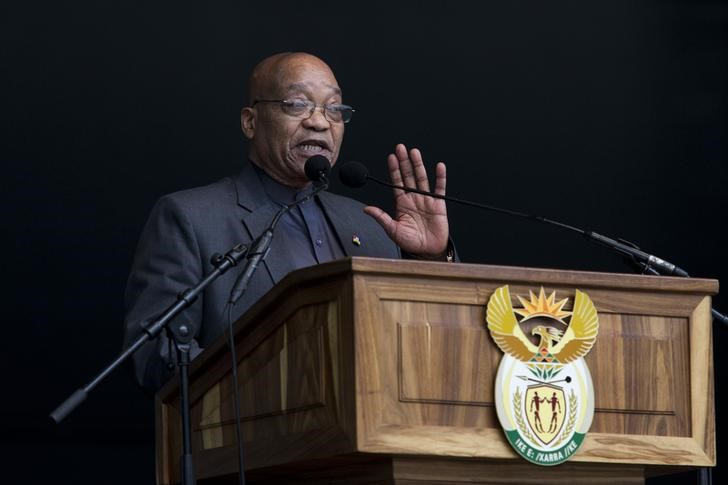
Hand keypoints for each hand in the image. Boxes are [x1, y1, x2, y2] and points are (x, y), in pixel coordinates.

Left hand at [363, 143, 448, 257]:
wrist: (427, 251)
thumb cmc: (409, 242)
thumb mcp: (392, 230)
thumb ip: (381, 218)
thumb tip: (366, 209)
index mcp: (402, 203)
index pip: (397, 182)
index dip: (394, 169)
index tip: (391, 157)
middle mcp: (413, 198)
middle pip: (408, 176)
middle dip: (404, 162)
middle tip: (400, 147)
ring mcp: (426, 199)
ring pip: (421, 178)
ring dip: (418, 165)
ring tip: (414, 152)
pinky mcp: (439, 204)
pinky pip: (440, 188)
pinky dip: (440, 177)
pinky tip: (439, 166)